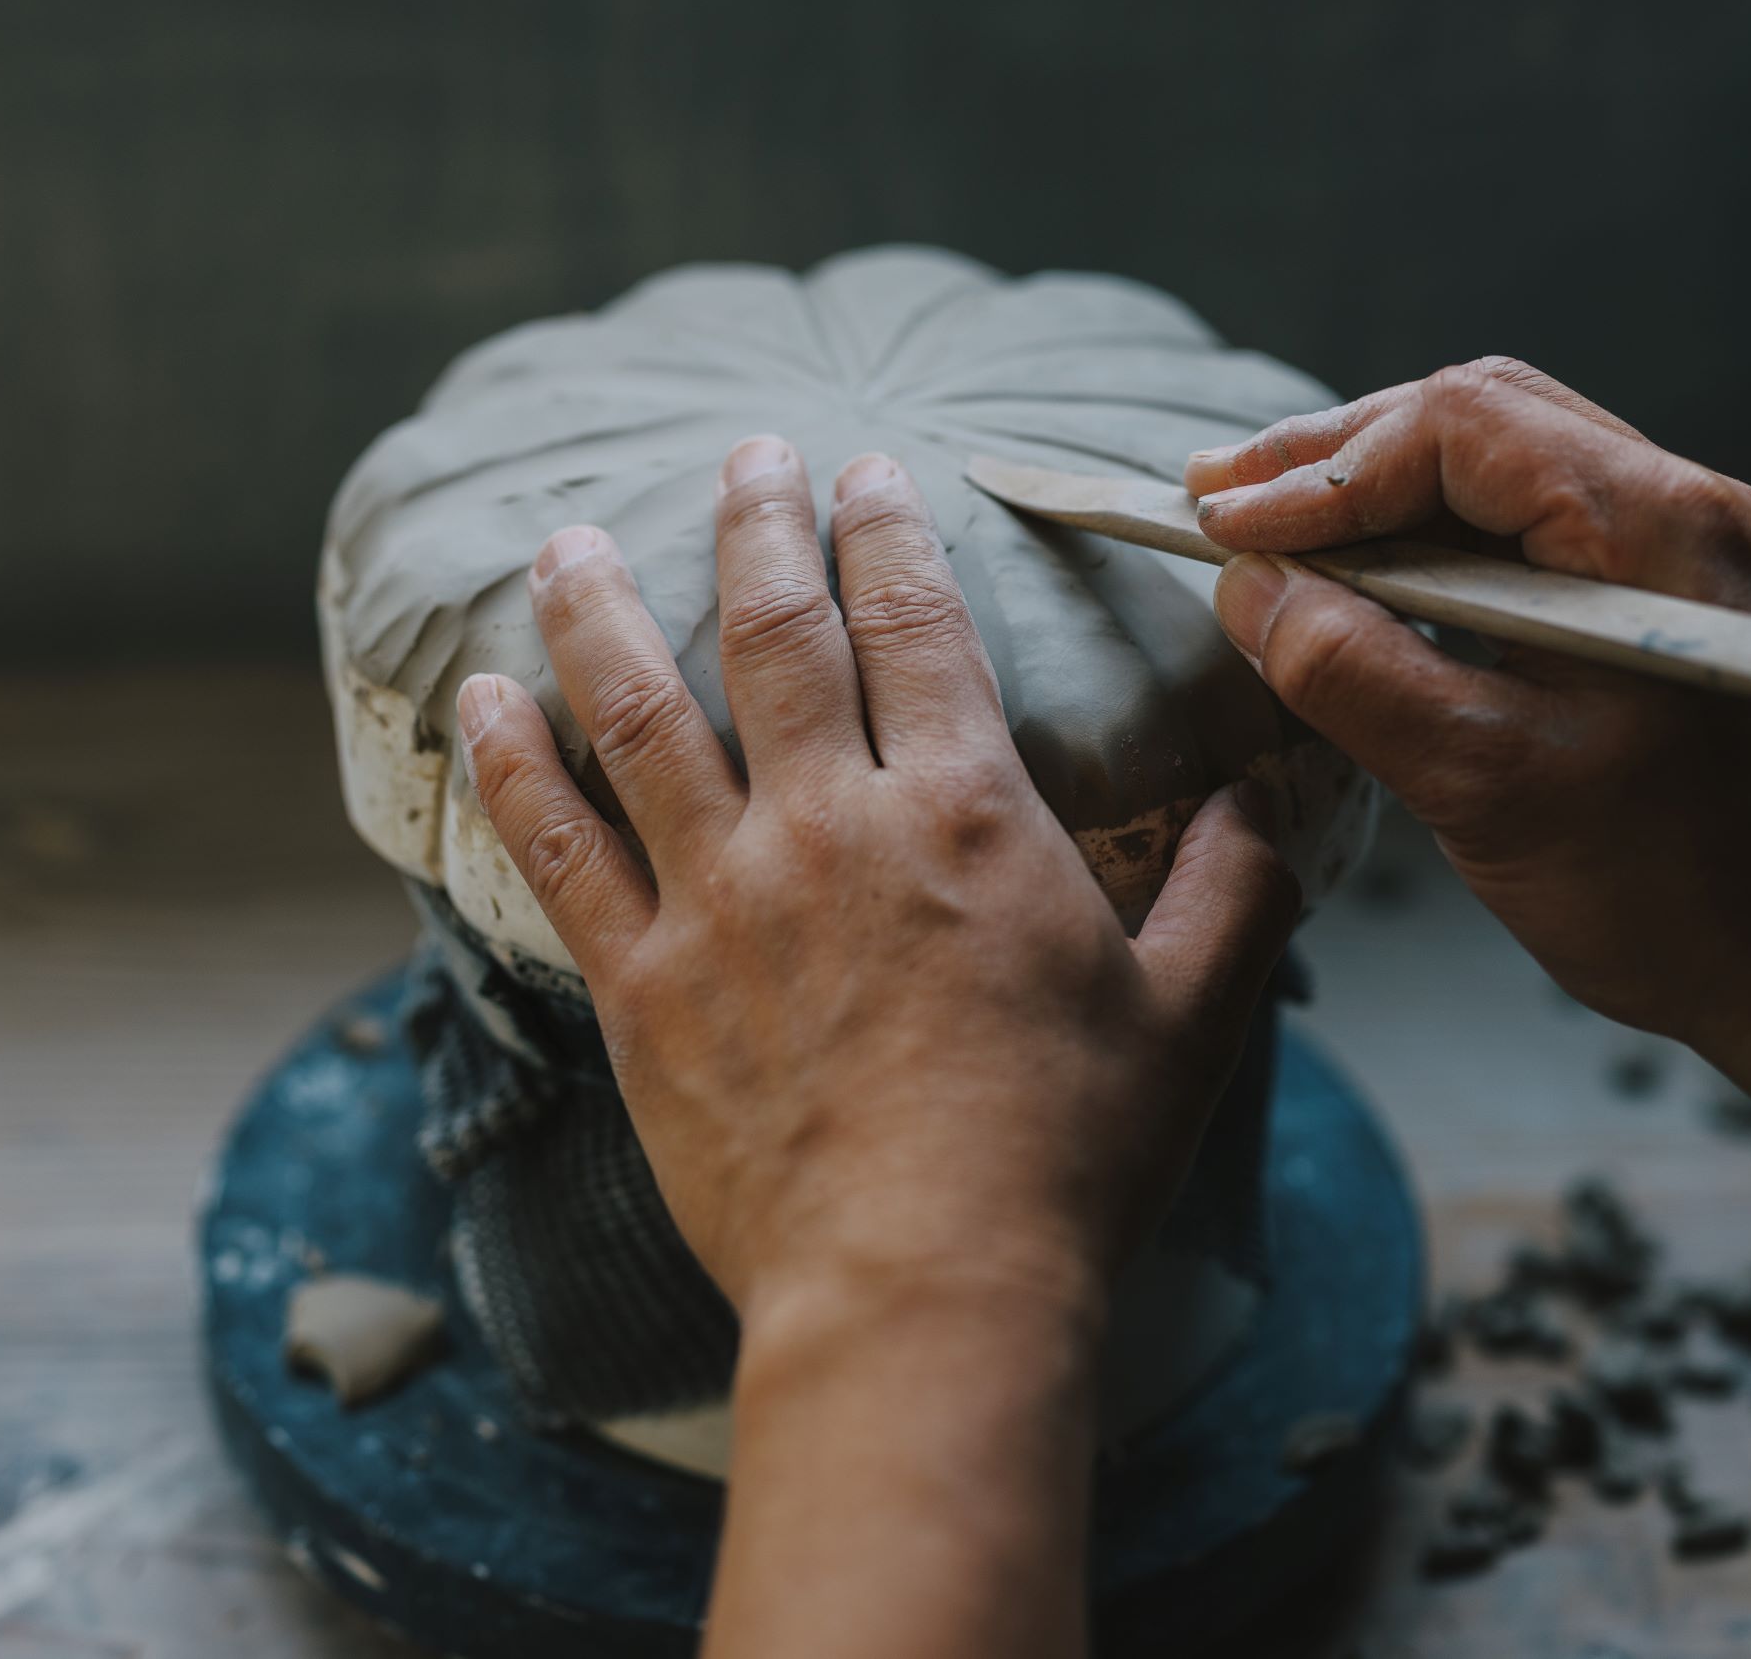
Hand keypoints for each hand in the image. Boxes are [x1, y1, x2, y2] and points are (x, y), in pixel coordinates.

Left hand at [456, 434, 1297, 1321]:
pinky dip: (512, 763)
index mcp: (966, 815)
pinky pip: (559, 848)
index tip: (865, 473)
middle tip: (744, 456)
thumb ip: (1235, 889)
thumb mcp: (1193, 1018)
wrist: (924, 1293)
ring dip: (601, 610)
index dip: (887, 530)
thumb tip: (1270, 797)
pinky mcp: (644, 985)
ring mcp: (723, 899)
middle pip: (775, 632)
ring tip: (568, 538)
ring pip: (642, 711)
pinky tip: (480, 696)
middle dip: (756, 524)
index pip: (917, 623)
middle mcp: (832, 826)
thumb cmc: (1066, 1161)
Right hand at [1187, 357, 1750, 1061]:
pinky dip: (1434, 536)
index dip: (1321, 470)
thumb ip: (1352, 671)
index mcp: (1653, 530)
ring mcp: (1683, 550)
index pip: (1457, 428)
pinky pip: (1533, 526)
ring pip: (1504, 461)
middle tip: (1216, 491)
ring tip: (1268, 519)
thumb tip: (1248, 589)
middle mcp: (1682, 509)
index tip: (1220, 523)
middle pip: (1479, 418)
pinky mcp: (1666, 603)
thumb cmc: (1671, 891)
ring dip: (1380, 487)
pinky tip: (1363, 570)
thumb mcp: (1483, 782)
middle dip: (1336, 454)